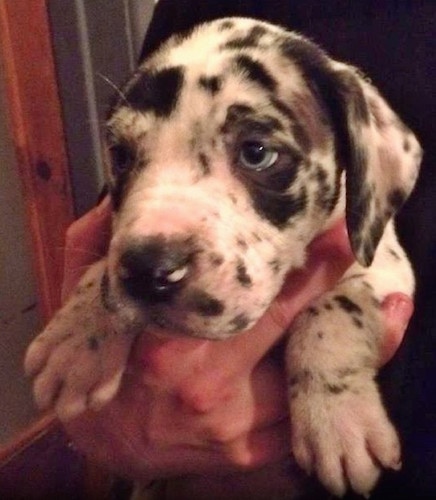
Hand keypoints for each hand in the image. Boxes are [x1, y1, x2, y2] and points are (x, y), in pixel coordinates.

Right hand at [61, 199, 412, 483]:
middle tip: (353, 264)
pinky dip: (320, 387)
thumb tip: (116, 201)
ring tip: (371, 314)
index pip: (261, 299)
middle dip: (332, 297)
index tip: (340, 238)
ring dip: (341, 346)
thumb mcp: (80, 304)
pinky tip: (331, 366)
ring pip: (310, 380)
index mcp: (172, 348)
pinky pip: (299, 417)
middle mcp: (211, 388)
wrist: (104, 437)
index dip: (309, 269)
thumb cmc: (98, 367)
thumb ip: (93, 250)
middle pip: (298, 337)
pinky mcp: (249, 453)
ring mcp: (237, 428)